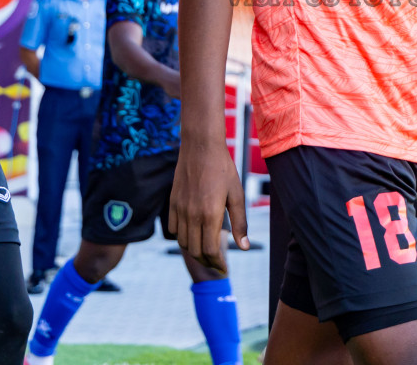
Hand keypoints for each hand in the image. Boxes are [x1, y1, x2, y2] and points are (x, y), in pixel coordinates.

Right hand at [169, 140, 248, 273]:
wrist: (200, 147)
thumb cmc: (223, 169)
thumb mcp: (236, 195)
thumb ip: (240, 223)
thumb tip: (244, 247)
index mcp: (210, 214)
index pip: (210, 251)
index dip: (218, 264)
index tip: (225, 269)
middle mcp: (192, 215)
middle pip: (196, 251)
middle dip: (208, 262)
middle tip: (218, 265)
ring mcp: (179, 209)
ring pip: (183, 242)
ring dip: (194, 252)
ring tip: (206, 254)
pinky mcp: (172, 202)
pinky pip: (173, 229)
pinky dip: (181, 238)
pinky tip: (192, 236)